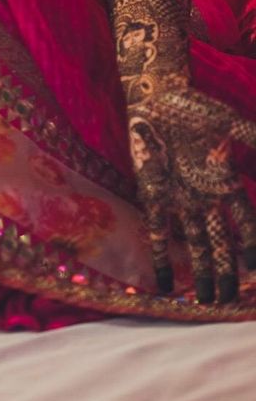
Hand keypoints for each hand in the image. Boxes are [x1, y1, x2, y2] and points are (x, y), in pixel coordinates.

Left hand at [126, 82, 255, 303]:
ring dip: (199, 274)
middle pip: (220, 243)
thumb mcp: (229, 124)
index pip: (245, 224)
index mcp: (226, 183)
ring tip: (206, 303)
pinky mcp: (154, 196)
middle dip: (225, 273)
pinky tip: (164, 285)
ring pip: (194, 245)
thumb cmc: (195, 108)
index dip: (251, 248)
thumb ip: (254, 140)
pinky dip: (161, 259)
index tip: (254, 273)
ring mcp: (180, 199)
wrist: (157, 97)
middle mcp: (205, 197)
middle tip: (229, 303)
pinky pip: (158, 232)